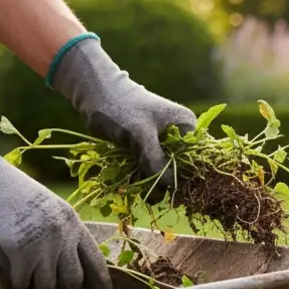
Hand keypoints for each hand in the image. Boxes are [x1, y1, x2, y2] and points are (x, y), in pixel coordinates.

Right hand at [0, 110, 114, 288]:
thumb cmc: (5, 195)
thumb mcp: (45, 210)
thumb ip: (60, 237)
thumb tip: (67, 275)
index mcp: (72, 224)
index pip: (97, 264)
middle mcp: (61, 236)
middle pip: (73, 283)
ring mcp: (39, 246)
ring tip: (20, 286)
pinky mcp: (15, 255)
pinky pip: (16, 287)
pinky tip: (2, 285)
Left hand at [49, 35, 196, 187]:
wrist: (93, 94)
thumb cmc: (120, 107)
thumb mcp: (140, 134)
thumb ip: (155, 160)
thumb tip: (170, 187)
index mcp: (185, 126)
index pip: (195, 158)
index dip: (185, 176)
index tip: (170, 191)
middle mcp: (178, 135)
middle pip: (179, 167)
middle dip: (166, 181)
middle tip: (152, 194)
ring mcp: (162, 142)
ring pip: (163, 170)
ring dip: (152, 181)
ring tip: (140, 190)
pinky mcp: (147, 147)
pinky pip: (150, 167)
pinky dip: (142, 176)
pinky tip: (134, 183)